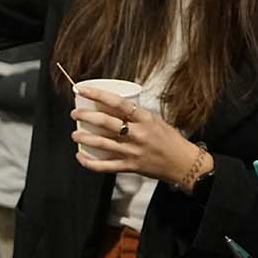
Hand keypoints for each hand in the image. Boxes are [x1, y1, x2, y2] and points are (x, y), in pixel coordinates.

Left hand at [70, 84, 205, 185]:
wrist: (183, 163)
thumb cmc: (169, 139)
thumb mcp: (155, 120)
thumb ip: (134, 114)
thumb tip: (110, 104)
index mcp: (145, 119)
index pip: (118, 103)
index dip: (98, 95)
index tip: (83, 90)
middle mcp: (138, 134)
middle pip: (106, 123)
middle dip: (86, 117)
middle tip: (75, 114)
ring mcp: (133, 152)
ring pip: (102, 144)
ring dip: (84, 139)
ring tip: (75, 134)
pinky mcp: (130, 167)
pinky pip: (105, 166)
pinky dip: (90, 163)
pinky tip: (80, 157)